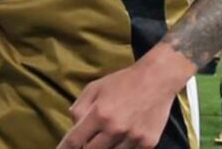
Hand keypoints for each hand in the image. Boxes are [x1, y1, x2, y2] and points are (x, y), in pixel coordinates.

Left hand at [57, 49, 189, 148]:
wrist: (156, 79)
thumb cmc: (122, 82)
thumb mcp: (94, 88)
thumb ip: (79, 107)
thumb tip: (73, 125)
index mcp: (99, 114)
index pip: (75, 139)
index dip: (65, 148)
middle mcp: (115, 129)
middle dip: (86, 145)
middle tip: (90, 136)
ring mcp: (133, 138)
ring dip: (105, 147)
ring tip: (109, 132)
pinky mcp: (148, 143)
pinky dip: (123, 147)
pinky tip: (123, 136)